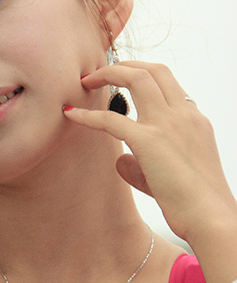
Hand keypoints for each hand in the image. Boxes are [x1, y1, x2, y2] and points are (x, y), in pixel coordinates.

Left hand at [63, 61, 236, 244]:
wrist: (210, 216)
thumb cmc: (194, 202)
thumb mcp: (172, 174)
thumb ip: (143, 163)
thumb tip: (120, 160)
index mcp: (194, 118)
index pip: (167, 82)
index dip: (141, 74)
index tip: (120, 79)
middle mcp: (183, 114)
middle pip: (152, 70)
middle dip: (122, 65)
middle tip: (97, 74)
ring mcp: (167, 123)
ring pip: (135, 78)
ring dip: (107, 74)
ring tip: (84, 82)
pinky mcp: (149, 140)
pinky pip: (110, 119)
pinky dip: (87, 115)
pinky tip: (71, 115)